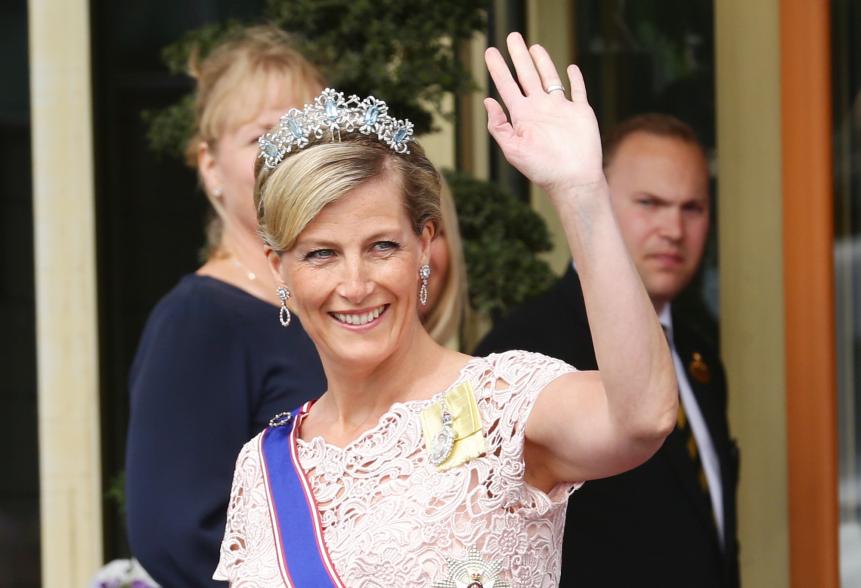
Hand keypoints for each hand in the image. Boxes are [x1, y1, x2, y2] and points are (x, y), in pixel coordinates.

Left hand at [484, 33, 603, 195]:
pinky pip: (578, 91)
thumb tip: (488, 101)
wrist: (573, 180)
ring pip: (550, 78)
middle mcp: (540, 109)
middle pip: (527, 75)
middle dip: (519, 56)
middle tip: (512, 36)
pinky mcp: (580, 113)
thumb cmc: (542, 169)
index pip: (507, 86)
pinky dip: (575, 79)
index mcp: (522, 117)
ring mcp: (560, 109)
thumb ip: (499, 126)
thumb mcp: (513, 149)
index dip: (498, 68)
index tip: (489, 52)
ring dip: (543, 62)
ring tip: (533, 46)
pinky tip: (571, 68)